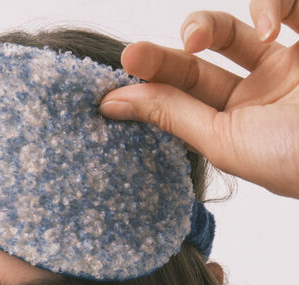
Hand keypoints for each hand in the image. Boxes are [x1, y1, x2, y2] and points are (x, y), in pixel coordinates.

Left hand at [99, 2, 298, 198]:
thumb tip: (113, 103)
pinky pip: (291, 1)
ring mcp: (294, 60)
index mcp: (242, 123)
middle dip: (168, 51)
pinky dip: (270, 2)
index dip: (151, 82)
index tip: (114, 79)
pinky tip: (267, 26)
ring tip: (198, 39)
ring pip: (241, 23)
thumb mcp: (227, 141)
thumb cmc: (297, 160)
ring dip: (208, 23)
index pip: (187, 94)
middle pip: (205, 57)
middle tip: (133, 54)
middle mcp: (266, 90)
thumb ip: (174, 116)